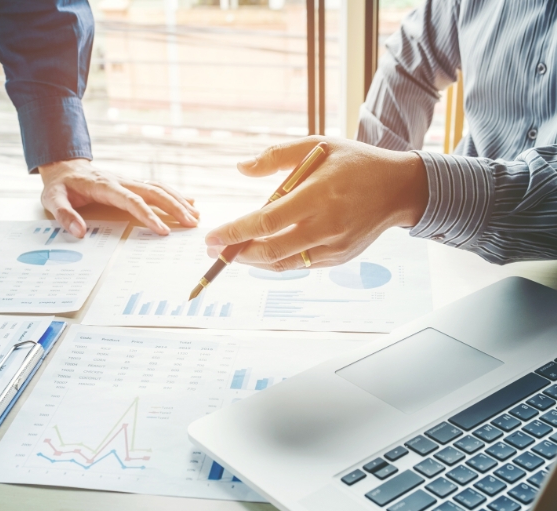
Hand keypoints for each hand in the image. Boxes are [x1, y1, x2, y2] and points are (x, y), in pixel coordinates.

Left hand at [38, 159, 198, 236]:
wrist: (64, 165)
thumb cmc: (60, 185)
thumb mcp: (52, 199)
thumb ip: (64, 215)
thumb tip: (79, 232)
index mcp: (105, 186)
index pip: (132, 201)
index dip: (149, 215)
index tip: (163, 230)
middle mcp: (122, 181)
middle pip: (154, 192)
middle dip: (175, 208)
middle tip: (191, 224)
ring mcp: (130, 180)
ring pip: (160, 187)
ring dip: (179, 201)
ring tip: (196, 217)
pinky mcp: (134, 183)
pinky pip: (158, 186)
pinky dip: (175, 194)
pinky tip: (189, 202)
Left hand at [205, 137, 427, 270]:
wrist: (398, 189)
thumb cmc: (354, 163)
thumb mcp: (317, 145)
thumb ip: (276, 156)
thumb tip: (240, 168)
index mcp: (317, 195)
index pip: (266, 221)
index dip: (234, 233)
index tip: (211, 238)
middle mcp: (326, 225)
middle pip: (271, 250)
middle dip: (237, 254)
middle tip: (216, 251)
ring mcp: (334, 245)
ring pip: (284, 263)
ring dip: (255, 261)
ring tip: (236, 252)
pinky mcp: (340, 258)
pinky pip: (301, 264)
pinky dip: (279, 260)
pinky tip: (265, 251)